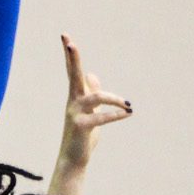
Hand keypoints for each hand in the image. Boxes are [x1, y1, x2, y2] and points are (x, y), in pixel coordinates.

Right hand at [53, 35, 128, 175]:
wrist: (73, 157)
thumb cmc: (82, 133)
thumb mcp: (90, 110)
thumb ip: (91, 92)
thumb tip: (92, 74)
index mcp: (76, 96)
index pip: (72, 71)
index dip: (70, 55)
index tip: (65, 36)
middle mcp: (73, 101)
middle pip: (73, 75)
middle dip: (72, 59)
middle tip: (70, 43)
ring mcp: (75, 114)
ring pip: (95, 97)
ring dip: (114, 98)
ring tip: (128, 104)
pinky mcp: (81, 127)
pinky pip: (100, 118)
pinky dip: (115, 115)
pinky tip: (128, 113)